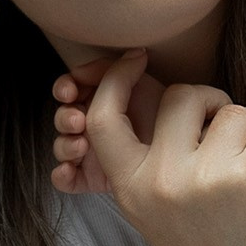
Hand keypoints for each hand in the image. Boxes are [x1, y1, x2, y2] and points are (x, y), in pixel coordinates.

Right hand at [51, 53, 164, 195]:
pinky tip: (67, 171)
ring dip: (64, 144)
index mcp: (98, 99)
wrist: (183, 151)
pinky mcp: (91, 179)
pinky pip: (67, 180)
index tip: (69, 91)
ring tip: (80, 146)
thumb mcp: (143, 85)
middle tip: (77, 121)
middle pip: (63, 119)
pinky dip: (62, 175)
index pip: (70, 91)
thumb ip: (116, 71)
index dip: (64, 89)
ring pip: (62, 148)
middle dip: (64, 118)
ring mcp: (89, 153)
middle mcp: (90, 124)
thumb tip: (94, 66)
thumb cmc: (163, 114)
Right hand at [75, 51, 245, 245]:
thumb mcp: (155, 212)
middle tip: (230, 135)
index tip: (136, 59)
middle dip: (213, 104)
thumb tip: (148, 92)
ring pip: (236, 111)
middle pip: (183, 96)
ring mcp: (207, 178)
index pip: (104, 117)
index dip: (115, 78)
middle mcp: (162, 180)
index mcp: (131, 187)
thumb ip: (148, 161)